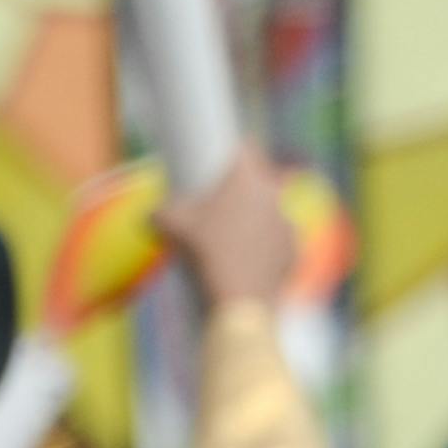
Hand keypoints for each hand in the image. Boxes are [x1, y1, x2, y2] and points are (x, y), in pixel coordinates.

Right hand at [156, 156, 298, 311]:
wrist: (239, 300)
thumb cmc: (204, 253)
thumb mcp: (169, 225)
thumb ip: (160, 211)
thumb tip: (153, 213)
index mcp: (247, 177)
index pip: (250, 147)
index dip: (238, 151)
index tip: (226, 159)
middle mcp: (273, 194)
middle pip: (261, 179)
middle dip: (245, 187)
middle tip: (223, 200)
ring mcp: (287, 223)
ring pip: (271, 210)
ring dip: (257, 216)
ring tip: (233, 234)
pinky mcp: (295, 250)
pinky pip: (279, 240)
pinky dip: (267, 245)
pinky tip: (248, 258)